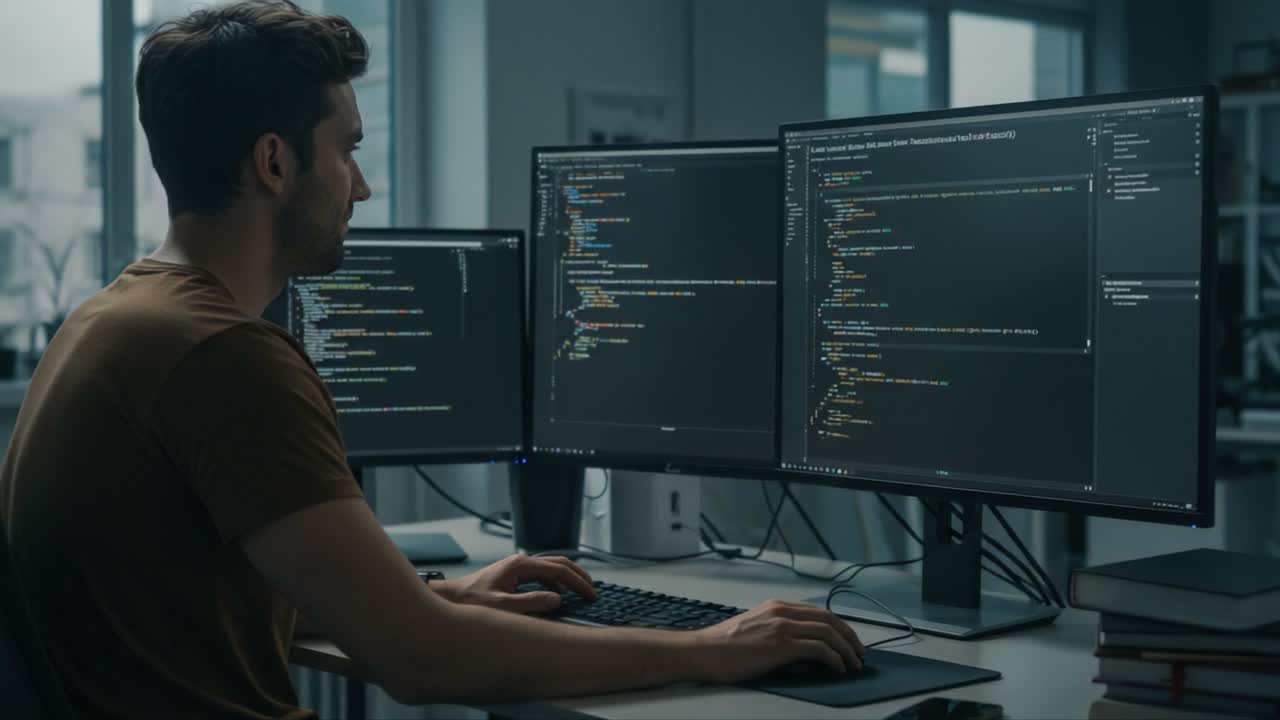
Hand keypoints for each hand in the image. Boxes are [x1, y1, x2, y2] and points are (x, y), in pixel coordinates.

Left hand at [430, 554, 597, 613]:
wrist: (451, 599)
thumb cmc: (471, 602)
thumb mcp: (502, 607)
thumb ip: (531, 603)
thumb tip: (557, 600)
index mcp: (520, 565)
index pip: (559, 569)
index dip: (578, 582)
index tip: (590, 595)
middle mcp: (521, 562)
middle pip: (559, 563)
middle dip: (579, 576)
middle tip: (593, 592)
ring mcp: (518, 567)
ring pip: (552, 567)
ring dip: (569, 579)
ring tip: (581, 593)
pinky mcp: (515, 574)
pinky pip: (543, 575)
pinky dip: (557, 583)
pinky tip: (559, 596)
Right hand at [692, 599, 864, 683]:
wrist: (703, 651)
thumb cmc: (722, 645)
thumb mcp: (754, 627)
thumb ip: (776, 628)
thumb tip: (797, 644)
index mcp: (776, 606)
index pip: (818, 612)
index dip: (839, 626)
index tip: (848, 639)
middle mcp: (782, 611)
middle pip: (829, 619)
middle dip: (849, 636)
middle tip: (860, 652)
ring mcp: (782, 626)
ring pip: (828, 632)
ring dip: (847, 649)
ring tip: (854, 663)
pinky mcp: (781, 645)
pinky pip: (819, 649)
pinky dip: (834, 658)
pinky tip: (838, 668)